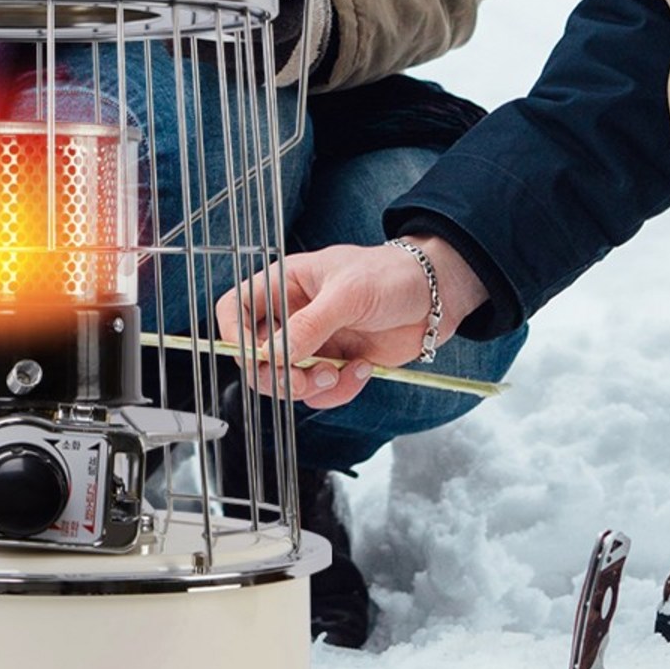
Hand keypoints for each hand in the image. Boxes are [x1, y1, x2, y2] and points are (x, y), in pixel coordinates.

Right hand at [214, 235, 488, 406]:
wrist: (437, 296)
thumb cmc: (391, 276)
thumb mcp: (348, 294)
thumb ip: (309, 325)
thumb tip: (274, 355)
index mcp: (283, 285)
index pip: (235, 310)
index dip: (233, 334)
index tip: (255, 355)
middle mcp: (291, 316)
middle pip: (255, 357)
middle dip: (276, 375)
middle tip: (301, 379)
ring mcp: (311, 344)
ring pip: (285, 381)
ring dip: (311, 387)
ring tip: (340, 372)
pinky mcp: (334, 365)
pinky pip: (319, 392)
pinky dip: (338, 391)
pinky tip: (362, 370)